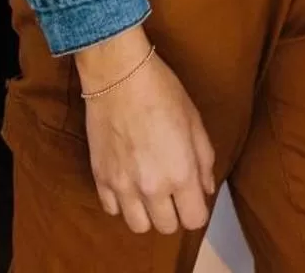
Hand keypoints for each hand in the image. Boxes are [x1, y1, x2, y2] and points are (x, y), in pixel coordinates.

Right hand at [75, 26, 215, 234]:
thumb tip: (204, 188)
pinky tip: (128, 182)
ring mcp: (122, 185)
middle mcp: (151, 188)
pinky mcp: (100, 178)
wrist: (119, 75)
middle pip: (166, 227)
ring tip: (149, 191)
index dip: (196, 210)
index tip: (193, 196)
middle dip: (173, 213)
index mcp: (180, 174)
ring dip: (147, 213)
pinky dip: (122, 202)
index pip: (194, 220)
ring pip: (138, 226)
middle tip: (172, 192)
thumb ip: (204, 160)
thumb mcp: (195, 122)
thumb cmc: (163, 93)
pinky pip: (112, 209)